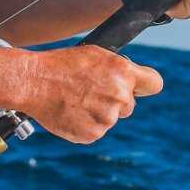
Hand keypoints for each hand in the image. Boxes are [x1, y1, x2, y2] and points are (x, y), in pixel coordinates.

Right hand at [19, 44, 162, 142]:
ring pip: (111, 119)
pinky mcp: (93, 134)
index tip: (139, 88)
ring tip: (75, 100)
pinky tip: (71, 112)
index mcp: (123, 72)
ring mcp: (107, 117)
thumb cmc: (62, 65)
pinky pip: (96, 131)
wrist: (34, 82)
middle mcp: (120, 96)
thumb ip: (118, 69)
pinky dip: (85, 125)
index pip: (154, 83)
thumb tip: (131, 80)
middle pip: (129, 105)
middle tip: (91, 92)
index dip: (145, 86)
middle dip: (115, 102)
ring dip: (98, 113)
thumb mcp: (96, 55)